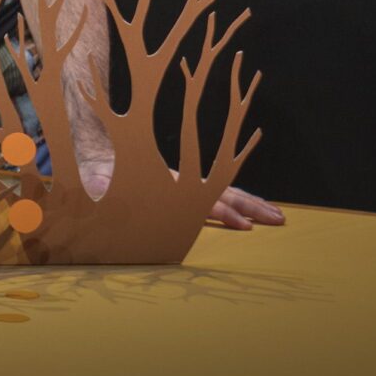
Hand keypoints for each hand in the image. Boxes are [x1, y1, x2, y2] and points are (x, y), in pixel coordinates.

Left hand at [75, 157, 283, 228]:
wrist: (99, 148)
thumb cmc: (96, 171)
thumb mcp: (97, 182)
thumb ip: (100, 190)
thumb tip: (99, 191)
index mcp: (166, 185)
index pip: (201, 202)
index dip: (223, 214)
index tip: (245, 226)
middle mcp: (182, 184)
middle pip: (224, 194)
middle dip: (252, 208)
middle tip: (279, 219)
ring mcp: (186, 184)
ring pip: (226, 192)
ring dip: (253, 204)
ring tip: (278, 215)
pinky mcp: (184, 186)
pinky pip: (217, 192)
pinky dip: (238, 199)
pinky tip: (253, 209)